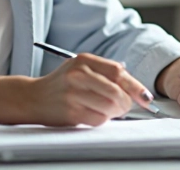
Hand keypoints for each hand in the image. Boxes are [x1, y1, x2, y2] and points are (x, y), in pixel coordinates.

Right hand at [26, 53, 154, 126]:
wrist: (33, 98)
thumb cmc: (62, 83)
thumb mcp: (81, 67)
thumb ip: (106, 72)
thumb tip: (135, 87)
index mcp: (83, 60)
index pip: (118, 72)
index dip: (136, 86)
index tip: (146, 97)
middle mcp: (78, 74)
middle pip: (116, 91)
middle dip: (127, 102)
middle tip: (125, 106)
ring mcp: (73, 94)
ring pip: (110, 107)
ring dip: (115, 112)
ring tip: (108, 109)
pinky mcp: (71, 112)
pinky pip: (98, 120)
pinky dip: (102, 119)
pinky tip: (93, 113)